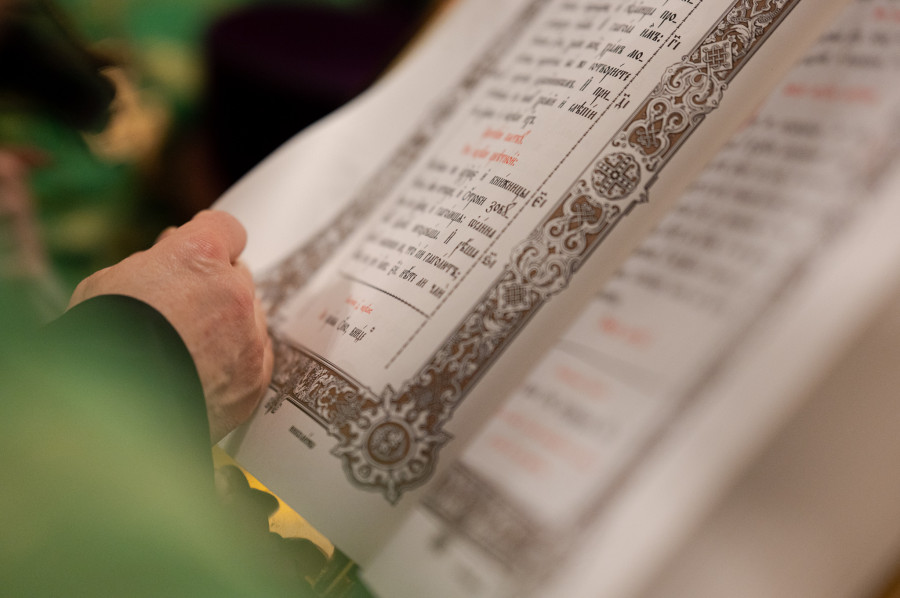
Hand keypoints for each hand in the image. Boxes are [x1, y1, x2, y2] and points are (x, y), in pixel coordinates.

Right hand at [69, 210, 272, 441]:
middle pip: (239, 276)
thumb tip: (172, 247)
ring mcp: (249, 337)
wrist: (111, 409)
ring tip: (187, 349)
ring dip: (229, 325)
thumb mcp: (112, 280)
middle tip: (183, 307)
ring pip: (251, 317)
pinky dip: (237, 361)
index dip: (209, 241)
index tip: (195, 256)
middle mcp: (235, 291)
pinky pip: (256, 358)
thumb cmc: (101, 339)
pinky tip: (206, 371)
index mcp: (200, 254)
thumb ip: (154, 262)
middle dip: (216, 286)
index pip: (227, 229)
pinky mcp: (253, 379)